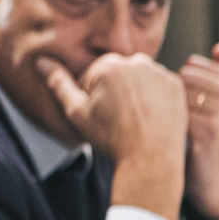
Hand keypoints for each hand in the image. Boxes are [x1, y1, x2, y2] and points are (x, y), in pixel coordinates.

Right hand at [40, 52, 185, 218]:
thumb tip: (42, 61)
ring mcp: (159, 72)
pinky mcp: (176, 85)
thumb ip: (59, 84)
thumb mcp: (76, 113)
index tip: (98, 115)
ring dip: (133, 93)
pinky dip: (153, 97)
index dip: (90, 97)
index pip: (91, 75)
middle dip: (112, 91)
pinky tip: (148, 117)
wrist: (151, 157)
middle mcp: (136, 62)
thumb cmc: (112, 138)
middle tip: (115, 119)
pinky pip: (158, 85)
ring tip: (133, 120)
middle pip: (115, 74)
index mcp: (108, 66)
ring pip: (137, 79)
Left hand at [180, 44, 218, 219]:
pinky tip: (179, 141)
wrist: (218, 186)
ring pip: (176, 93)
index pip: (193, 65)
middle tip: (182, 123)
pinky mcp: (213, 128)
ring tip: (182, 131)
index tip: (193, 110)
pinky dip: (168, 127)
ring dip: (170, 112)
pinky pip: (173, 113)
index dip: (182, 88)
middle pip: (184, 76)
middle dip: (174, 97)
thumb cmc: (213, 144)